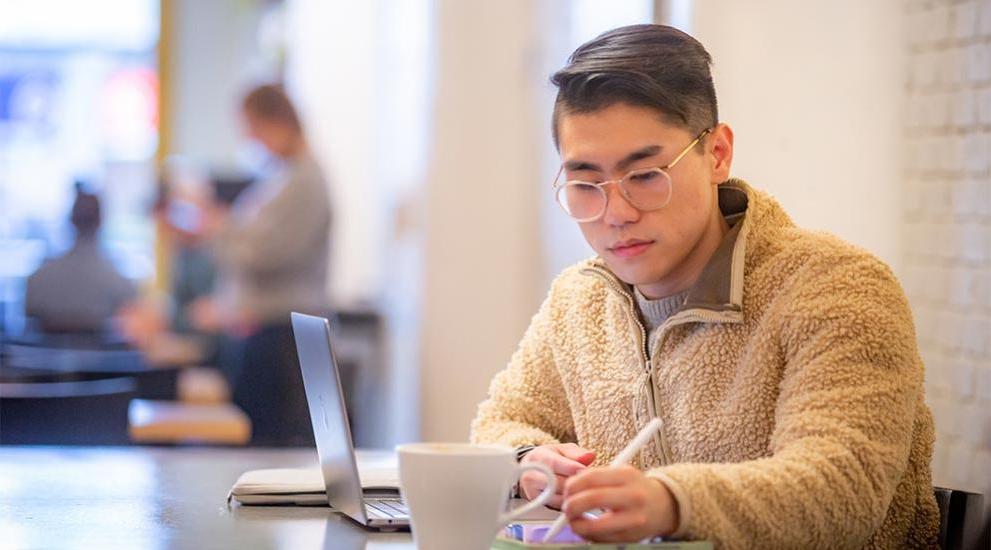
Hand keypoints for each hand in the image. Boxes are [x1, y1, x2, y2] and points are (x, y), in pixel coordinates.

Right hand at [519, 443, 595, 508]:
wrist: (533, 470)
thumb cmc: (551, 458)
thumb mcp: (563, 450)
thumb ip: (576, 453)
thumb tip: (590, 456)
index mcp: (538, 457)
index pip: (555, 464)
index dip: (572, 467)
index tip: (585, 469)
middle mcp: (532, 475)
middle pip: (557, 483)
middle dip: (574, 482)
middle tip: (585, 480)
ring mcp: (533, 492)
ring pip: (558, 497)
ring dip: (572, 494)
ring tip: (578, 487)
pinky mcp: (538, 504)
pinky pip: (558, 507)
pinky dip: (568, 502)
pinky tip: (572, 496)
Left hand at [562, 465, 677, 542]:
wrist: (664, 506)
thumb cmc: (637, 488)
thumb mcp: (622, 473)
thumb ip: (597, 477)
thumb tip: (570, 487)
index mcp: (627, 476)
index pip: (591, 478)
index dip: (572, 485)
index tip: (566, 490)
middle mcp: (633, 497)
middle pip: (592, 499)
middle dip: (571, 505)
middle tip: (566, 507)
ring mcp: (633, 520)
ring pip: (594, 527)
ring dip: (577, 525)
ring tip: (574, 520)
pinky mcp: (630, 538)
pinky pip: (601, 540)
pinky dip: (588, 535)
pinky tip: (588, 528)